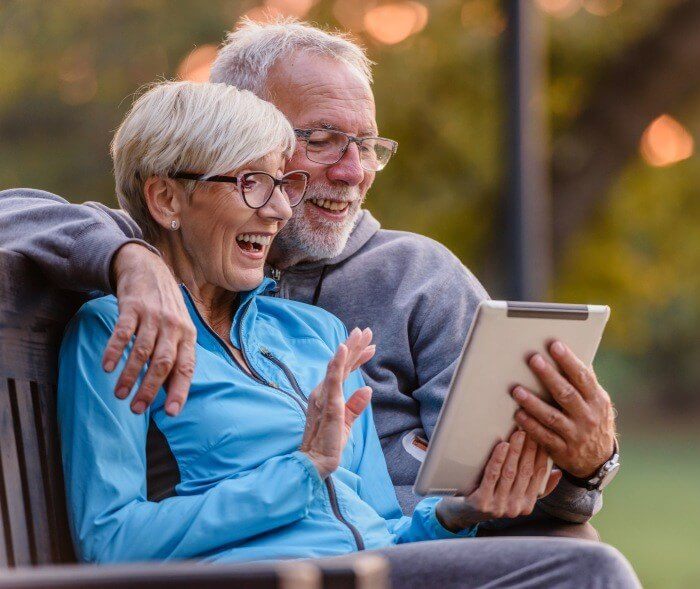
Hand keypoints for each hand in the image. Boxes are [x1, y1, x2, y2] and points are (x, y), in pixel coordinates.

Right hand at [103, 243, 196, 416]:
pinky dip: (115, 351)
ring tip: (120, 394)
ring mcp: (153, 316)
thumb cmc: (166, 310)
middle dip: (150, 388)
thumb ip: (176, 359)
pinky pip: (123, 332)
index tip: (171, 413)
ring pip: (143, 350)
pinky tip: (107, 367)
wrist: (149, 270)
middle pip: (163, 362)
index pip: (186, 367)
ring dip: (130, 375)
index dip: (180, 390)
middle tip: (136, 409)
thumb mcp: (179, 331)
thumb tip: (172, 395)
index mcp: (188, 336)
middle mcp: (174, 326)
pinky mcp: (133, 307)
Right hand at [301, 328, 375, 477]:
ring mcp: (324, 395)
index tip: (371, 346)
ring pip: (338, 366)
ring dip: (348, 348)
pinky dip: (337, 363)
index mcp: (329, 394)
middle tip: (366, 331)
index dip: (357, 357)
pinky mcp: (328, 403)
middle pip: (341, 364)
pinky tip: (342, 349)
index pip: (345, 371)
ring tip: (359, 334)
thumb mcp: (347, 421)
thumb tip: (367, 389)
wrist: (317, 460)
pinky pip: (333, 380)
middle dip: (354, 346)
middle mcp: (324, 391)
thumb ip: (356, 405)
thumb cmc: (329, 442)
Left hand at [436, 431, 561, 531]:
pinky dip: (498, 459)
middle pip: (525, 472)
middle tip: (530, 430)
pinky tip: (502, 445)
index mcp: (527, 504)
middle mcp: (516, 507)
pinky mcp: (483, 501)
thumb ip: (538, 487)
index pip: (538, 476)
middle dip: (529, 449)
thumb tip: (558, 472)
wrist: (467, 512)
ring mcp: (499, 505)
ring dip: (516, 451)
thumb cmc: (494, 497)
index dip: (541, 455)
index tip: (543, 437)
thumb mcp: (517, 495)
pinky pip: (492, 476)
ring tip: (518, 433)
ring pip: (510, 472)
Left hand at [512, 341, 616, 477]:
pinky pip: (543, 436)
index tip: (555, 345)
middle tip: (533, 359)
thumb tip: (575, 352)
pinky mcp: (562, 450)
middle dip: (549, 376)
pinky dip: (530, 425)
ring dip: (533, 403)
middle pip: (566, 394)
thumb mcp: (597, 402)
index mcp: (597, 400)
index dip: (569, 361)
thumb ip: (585, 381)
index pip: (583, 377)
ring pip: (552, 417)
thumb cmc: (593, 420)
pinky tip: (517, 414)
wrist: (599, 461)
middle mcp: (588, 417)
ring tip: (516, 390)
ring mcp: (575, 435)